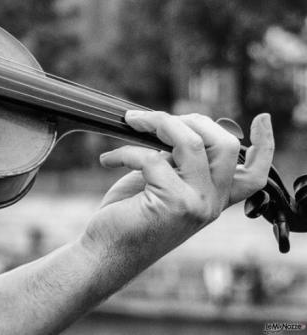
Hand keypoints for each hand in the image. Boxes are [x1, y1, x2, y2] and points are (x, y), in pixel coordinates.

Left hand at [80, 111, 272, 269]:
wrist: (106, 253)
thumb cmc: (127, 216)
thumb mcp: (159, 184)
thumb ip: (176, 161)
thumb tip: (174, 125)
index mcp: (214, 198)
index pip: (254, 174)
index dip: (264, 145)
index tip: (262, 119)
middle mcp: (212, 202)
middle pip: (225, 144)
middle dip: (188, 119)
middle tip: (151, 119)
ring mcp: (197, 203)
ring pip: (190, 142)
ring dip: (155, 122)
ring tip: (129, 122)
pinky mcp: (173, 202)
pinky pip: (151, 157)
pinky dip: (123, 152)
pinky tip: (107, 160)